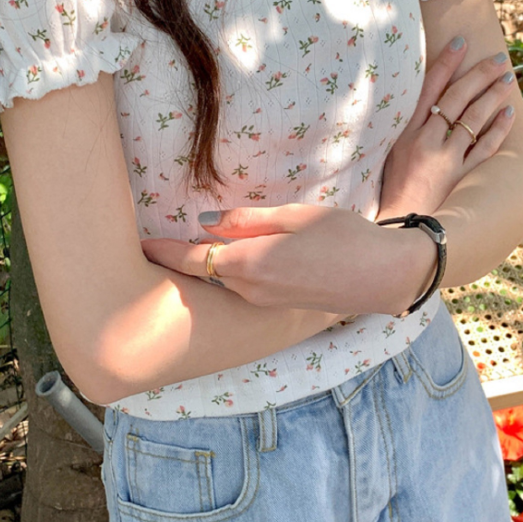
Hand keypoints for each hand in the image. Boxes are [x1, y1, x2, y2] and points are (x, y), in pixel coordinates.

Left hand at [141, 205, 435, 316]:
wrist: (383, 276)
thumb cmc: (342, 236)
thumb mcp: (294, 216)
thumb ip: (247, 220)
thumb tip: (206, 222)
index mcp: (249, 264)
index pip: (193, 259)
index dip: (164, 252)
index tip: (140, 245)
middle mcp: (249, 290)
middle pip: (203, 273)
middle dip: (179, 260)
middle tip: (155, 244)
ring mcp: (263, 301)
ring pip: (222, 280)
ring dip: (204, 266)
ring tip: (188, 246)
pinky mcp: (277, 305)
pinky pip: (241, 287)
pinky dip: (228, 273)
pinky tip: (231, 258)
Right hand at [378, 36, 516, 219]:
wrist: (397, 226)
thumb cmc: (389, 190)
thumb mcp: (386, 154)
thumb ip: (403, 130)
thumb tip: (419, 106)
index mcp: (405, 133)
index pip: (428, 89)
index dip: (445, 63)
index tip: (460, 42)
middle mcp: (426, 142)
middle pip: (456, 99)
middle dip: (478, 75)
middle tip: (497, 58)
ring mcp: (445, 159)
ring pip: (473, 119)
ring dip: (492, 96)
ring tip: (507, 79)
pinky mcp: (460, 176)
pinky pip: (484, 148)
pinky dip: (497, 129)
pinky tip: (507, 113)